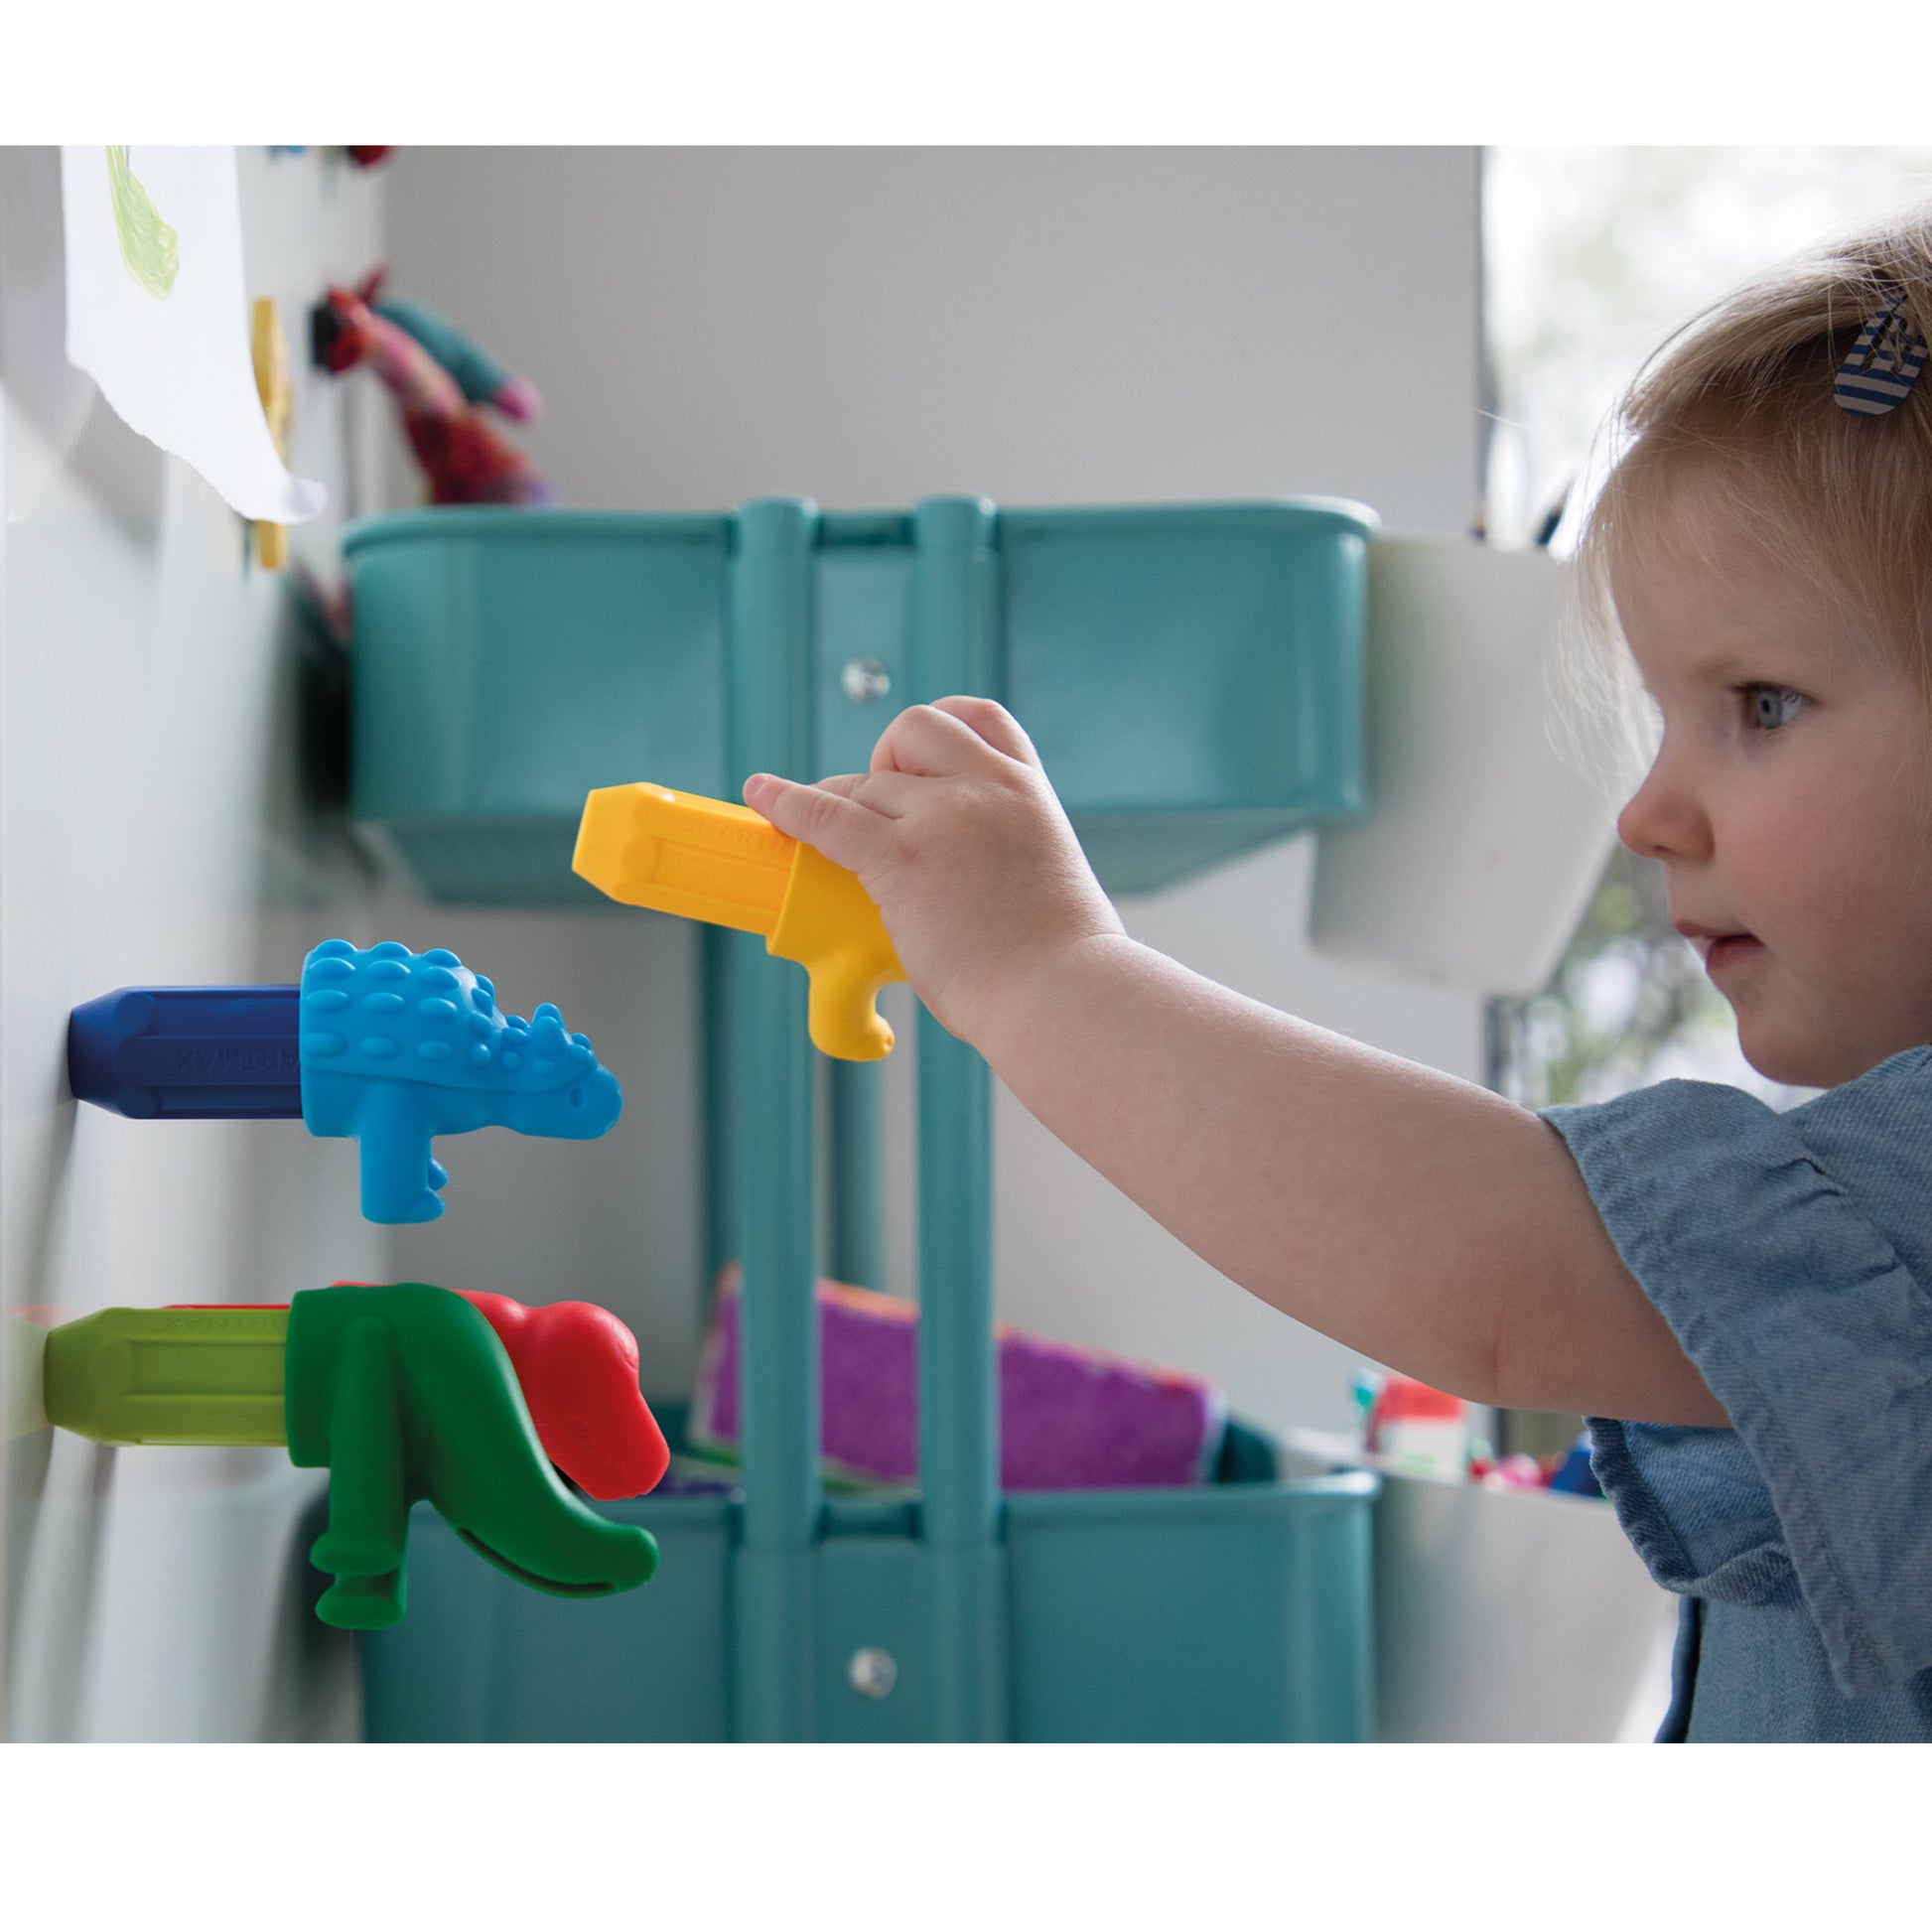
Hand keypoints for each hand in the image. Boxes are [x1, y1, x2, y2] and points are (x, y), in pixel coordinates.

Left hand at [742, 696, 1122, 1049]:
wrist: (1062, 995)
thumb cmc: (1061, 961)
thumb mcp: (1049, 871)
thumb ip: (1010, 849)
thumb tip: (972, 873)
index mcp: (1028, 790)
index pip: (977, 716)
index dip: (938, 730)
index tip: (918, 762)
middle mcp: (987, 789)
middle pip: (912, 732)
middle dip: (887, 763)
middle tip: (884, 818)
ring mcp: (943, 820)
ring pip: (867, 786)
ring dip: (847, 810)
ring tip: (845, 857)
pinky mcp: (904, 862)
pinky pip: (829, 816)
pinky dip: (788, 804)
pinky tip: (761, 795)